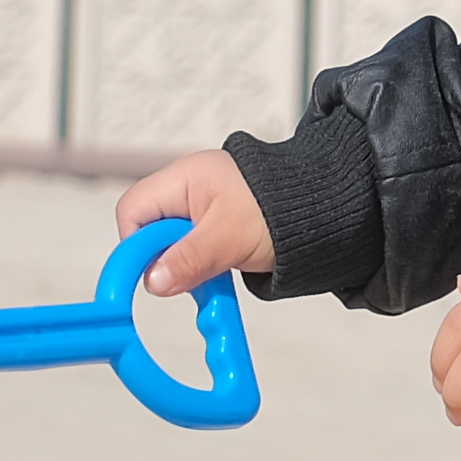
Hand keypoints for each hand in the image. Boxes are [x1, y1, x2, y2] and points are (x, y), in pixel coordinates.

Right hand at [118, 149, 270, 294]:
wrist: (327, 209)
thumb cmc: (285, 209)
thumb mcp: (230, 237)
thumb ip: (189, 258)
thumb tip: (153, 281)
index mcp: (184, 178)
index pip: (133, 211)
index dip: (138, 245)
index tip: (155, 274)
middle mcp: (188, 190)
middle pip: (149, 231)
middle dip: (166, 258)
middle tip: (191, 273)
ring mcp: (202, 209)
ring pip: (172, 246)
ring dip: (188, 266)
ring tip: (214, 271)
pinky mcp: (217, 228)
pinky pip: (193, 253)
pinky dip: (203, 268)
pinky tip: (221, 272)